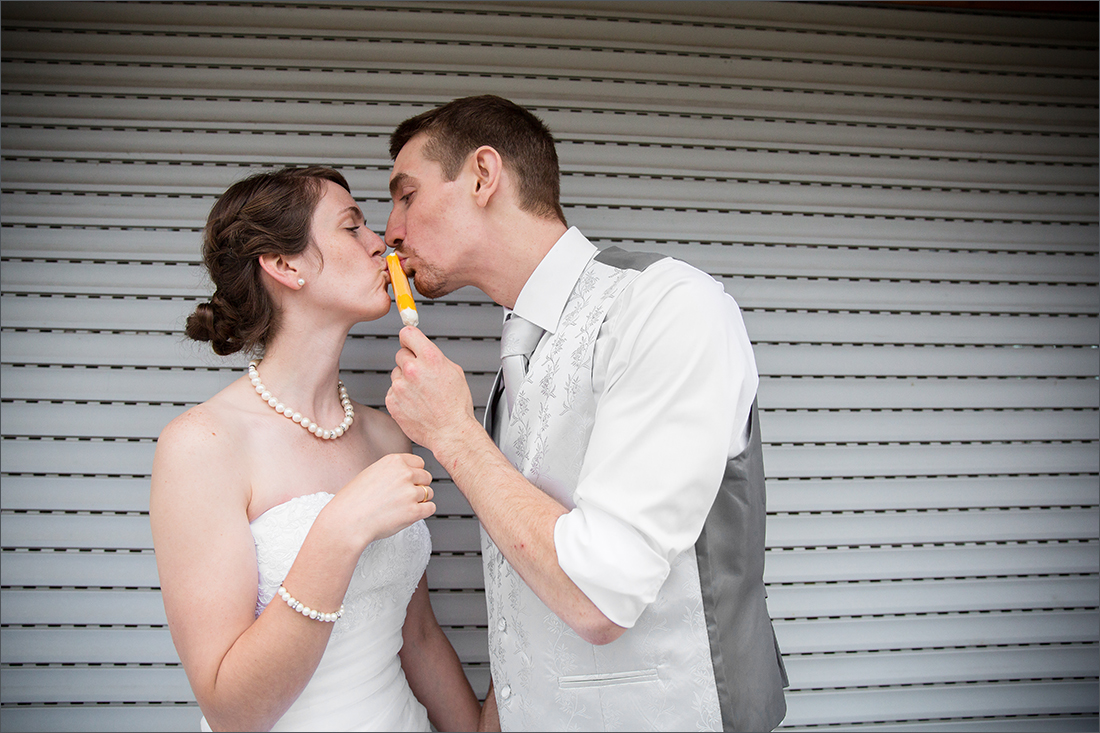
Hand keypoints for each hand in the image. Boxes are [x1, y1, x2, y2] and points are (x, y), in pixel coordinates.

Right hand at [329, 452, 434, 548]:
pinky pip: (430, 508)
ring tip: (402, 507)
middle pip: (426, 477)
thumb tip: (407, 474)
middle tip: (404, 497)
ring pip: (429, 493)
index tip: (408, 482)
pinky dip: (423, 512)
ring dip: (420, 501)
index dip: (415, 474)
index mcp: (393, 461)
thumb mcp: (371, 474)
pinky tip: (409, 514)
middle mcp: (404, 474)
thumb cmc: (353, 502)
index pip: (419, 463)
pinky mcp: (414, 511)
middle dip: (418, 487)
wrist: (346, 522)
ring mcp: (410, 492)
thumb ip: (391, 472)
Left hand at [387, 326, 478, 453]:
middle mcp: (413, 370)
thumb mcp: (454, 372)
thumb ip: (435, 357)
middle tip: (422, 375)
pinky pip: (393, 391)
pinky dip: (401, 396)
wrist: (450, 432)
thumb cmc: (455, 406)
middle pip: (401, 354)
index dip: (409, 338)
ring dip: (405, 380)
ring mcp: (400, 386)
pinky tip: (415, 403)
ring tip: (421, 393)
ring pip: (396, 374)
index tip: (409, 341)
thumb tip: (424, 350)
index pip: (408, 333)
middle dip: (410, 361)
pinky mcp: (392, 401)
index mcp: (430, 358)